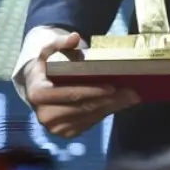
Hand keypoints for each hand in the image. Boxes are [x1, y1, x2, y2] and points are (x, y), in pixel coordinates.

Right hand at [24, 31, 138, 138]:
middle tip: (131, 91)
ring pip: (89, 117)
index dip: (92, 91)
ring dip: (112, 107)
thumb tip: (75, 37)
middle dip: (108, 100)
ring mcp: (55, 127)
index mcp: (38, 94)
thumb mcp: (50, 50)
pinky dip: (105, 113)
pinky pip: (89, 123)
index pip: (70, 94)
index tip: (112, 86)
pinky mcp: (66, 133)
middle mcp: (44, 115)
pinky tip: (120, 103)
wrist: (38, 85)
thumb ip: (61, 42)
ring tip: (131, 96)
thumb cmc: (47, 66)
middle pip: (83, 108)